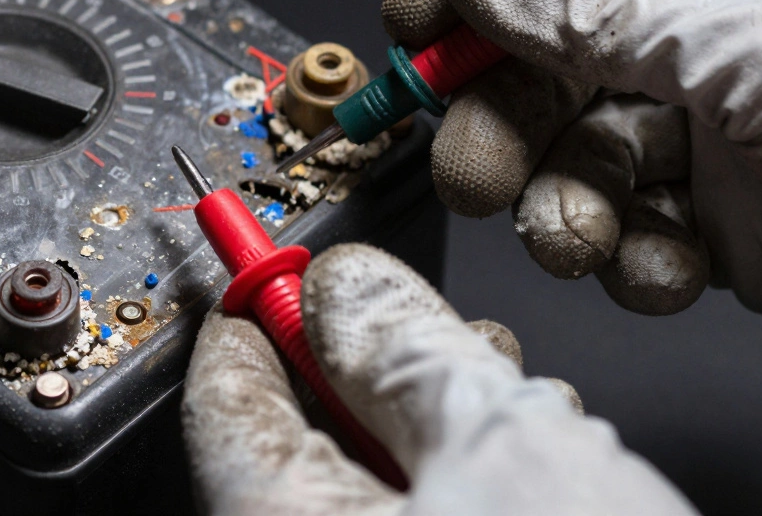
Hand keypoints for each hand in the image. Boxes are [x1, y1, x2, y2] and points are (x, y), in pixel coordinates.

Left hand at [181, 244, 693, 514]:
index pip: (224, 403)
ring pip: (374, 496)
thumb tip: (343, 288)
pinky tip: (536, 477)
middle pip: (302, 446)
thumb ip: (404, 349)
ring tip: (511, 398)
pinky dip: (470, 496)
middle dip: (368, 370)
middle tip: (423, 325)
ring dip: (438, 431)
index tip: (281, 269)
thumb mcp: (498, 444)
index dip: (256, 318)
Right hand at [381, 0, 761, 374]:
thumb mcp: (759, 53)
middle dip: (507, 117)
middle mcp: (720, 22)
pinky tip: (670, 267)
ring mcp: (712, 121)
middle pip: (552, 49)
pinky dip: (625, 254)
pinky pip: (620, 220)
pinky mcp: (713, 212)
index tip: (417, 18)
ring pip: (573, 146)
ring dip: (561, 201)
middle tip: (474, 166)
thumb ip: (604, 13)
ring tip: (584, 235)